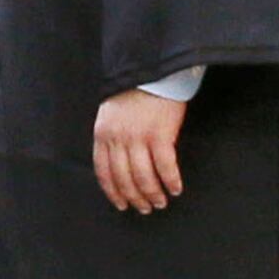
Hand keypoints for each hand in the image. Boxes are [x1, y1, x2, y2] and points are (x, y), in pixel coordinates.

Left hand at [93, 89, 185, 212]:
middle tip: (145, 208)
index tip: (122, 204)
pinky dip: (170, 181)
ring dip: (153, 194)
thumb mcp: (112, 113)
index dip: (113, 192)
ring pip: (143, 177)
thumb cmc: (135, 90)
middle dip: (135, 198)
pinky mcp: (160, 135)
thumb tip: (119, 162)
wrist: (153, 70)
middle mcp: (118, 139)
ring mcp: (138, 138)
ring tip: (161, 202)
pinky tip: (175, 188)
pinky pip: (165, 166)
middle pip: (124, 178)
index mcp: (103, 134)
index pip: (104, 172)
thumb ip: (112, 136)